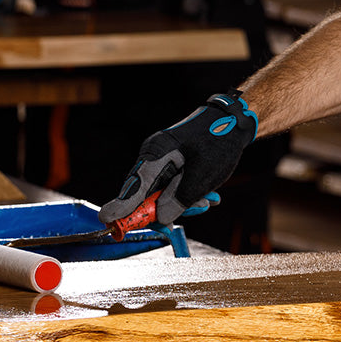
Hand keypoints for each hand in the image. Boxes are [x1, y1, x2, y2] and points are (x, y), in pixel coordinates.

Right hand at [99, 90, 257, 228]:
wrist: (234, 121)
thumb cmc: (219, 142)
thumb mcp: (203, 174)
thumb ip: (179, 198)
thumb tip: (160, 217)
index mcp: (157, 152)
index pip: (136, 184)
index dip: (122, 205)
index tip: (106, 220)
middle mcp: (154, 156)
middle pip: (146, 194)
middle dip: (165, 210)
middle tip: (196, 208)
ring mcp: (161, 161)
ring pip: (161, 195)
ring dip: (182, 203)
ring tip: (208, 199)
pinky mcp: (171, 166)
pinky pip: (171, 189)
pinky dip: (187, 196)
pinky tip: (208, 195)